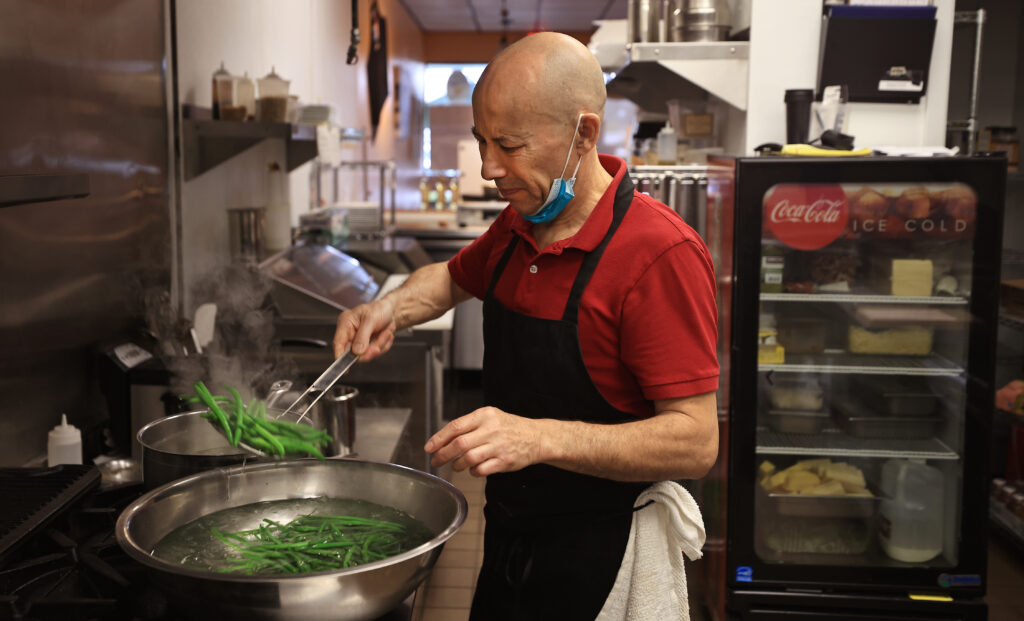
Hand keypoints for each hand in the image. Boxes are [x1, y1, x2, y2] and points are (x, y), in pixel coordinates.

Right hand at [332, 299, 396, 360]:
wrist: (392, 310)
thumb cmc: (379, 309)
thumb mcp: (370, 319)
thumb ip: (363, 336)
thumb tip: (357, 351)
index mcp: (346, 323)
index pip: (338, 343)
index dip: (340, 356)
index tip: (345, 368)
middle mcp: (351, 334)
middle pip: (353, 353)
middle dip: (368, 351)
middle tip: (377, 347)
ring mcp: (360, 341)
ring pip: (366, 355)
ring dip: (379, 345)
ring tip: (385, 332)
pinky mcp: (369, 346)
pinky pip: (375, 353)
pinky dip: (384, 345)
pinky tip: (385, 334)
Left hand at [425, 406, 542, 476]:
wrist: (536, 437)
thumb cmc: (509, 427)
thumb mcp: (490, 417)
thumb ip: (469, 426)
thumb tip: (443, 440)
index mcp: (484, 415)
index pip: (456, 426)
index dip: (439, 438)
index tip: (429, 447)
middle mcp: (491, 429)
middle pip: (459, 444)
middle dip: (443, 454)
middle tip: (436, 461)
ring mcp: (498, 446)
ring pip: (468, 458)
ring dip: (457, 465)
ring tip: (456, 466)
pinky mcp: (504, 461)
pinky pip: (480, 470)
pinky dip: (472, 472)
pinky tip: (473, 469)